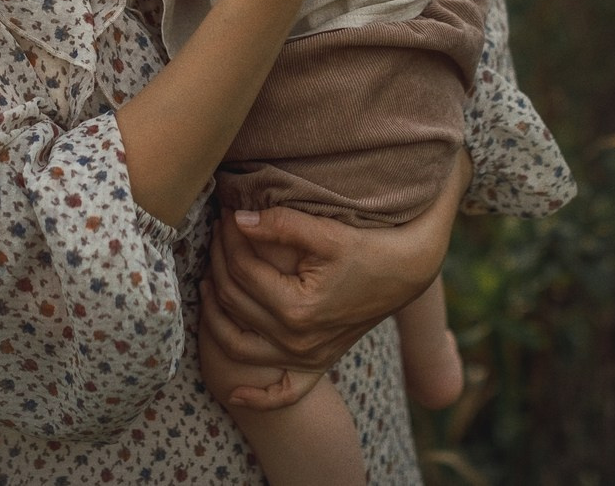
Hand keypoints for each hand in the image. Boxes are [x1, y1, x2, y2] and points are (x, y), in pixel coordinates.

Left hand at [199, 154, 467, 410]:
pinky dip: (257, 398)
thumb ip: (279, 225)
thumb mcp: (325, 232)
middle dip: (219, 264)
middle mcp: (297, 340)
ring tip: (207, 283)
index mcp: (297, 308)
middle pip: (235, 301)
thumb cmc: (368, 247)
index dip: (227, 240)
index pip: (242, 271)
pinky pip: (283, 393)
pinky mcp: (318, 365)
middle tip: (216, 236)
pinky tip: (234, 393)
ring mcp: (306, 358)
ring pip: (239, 345)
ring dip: (214, 317)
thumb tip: (236, 221)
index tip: (224, 217)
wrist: (406, 271)